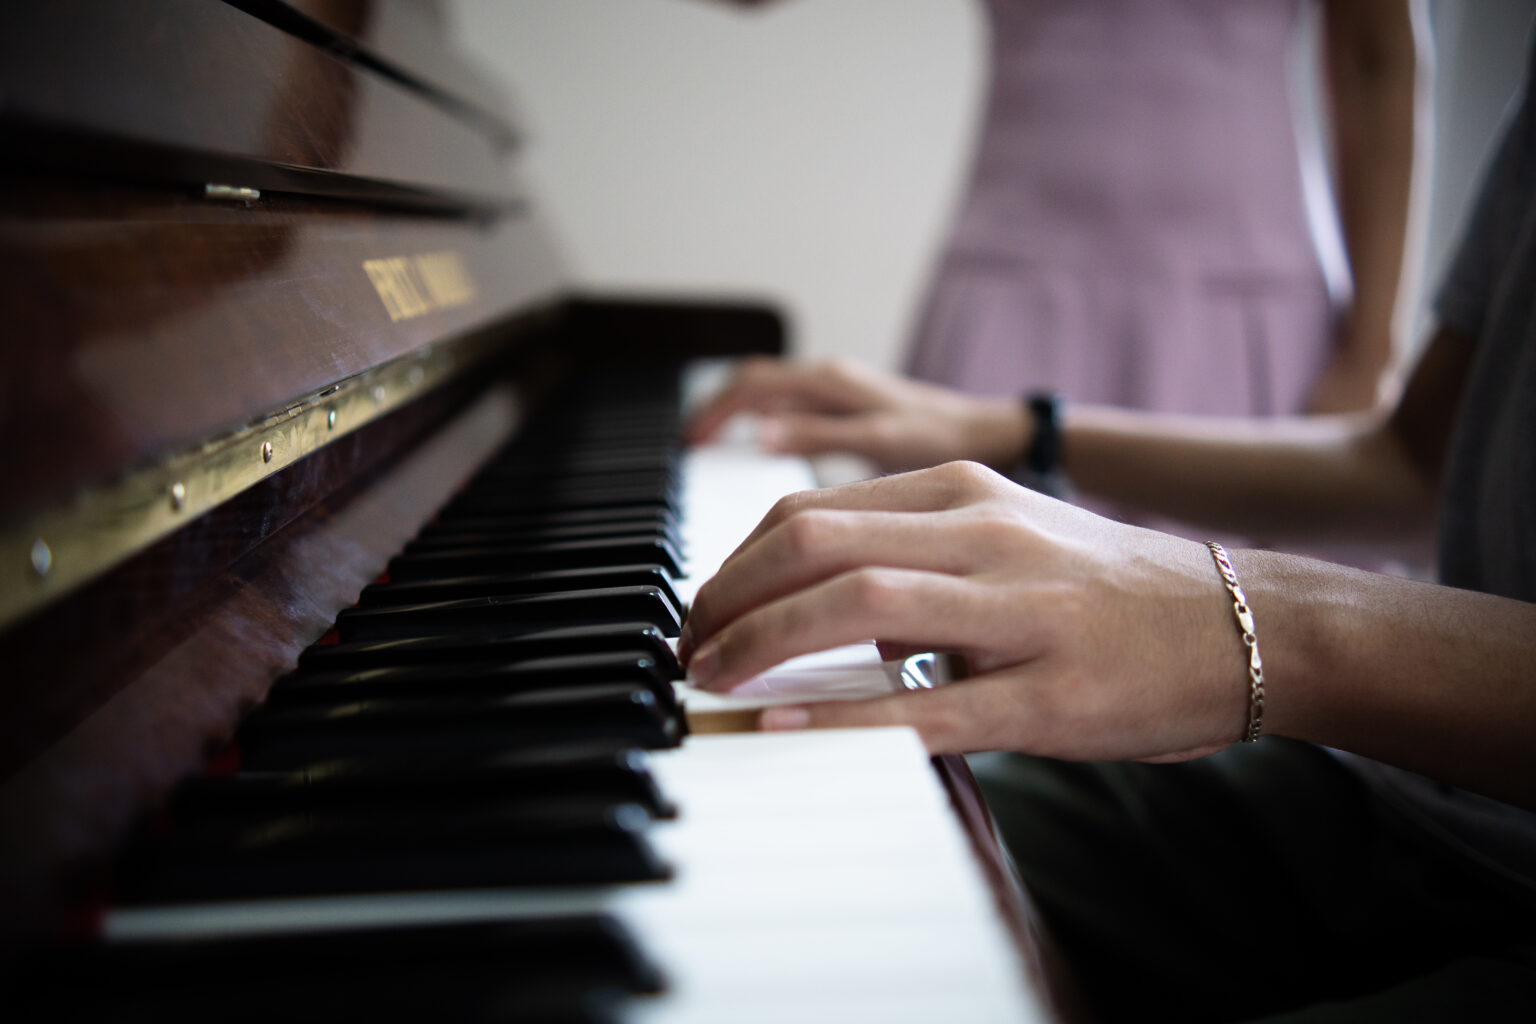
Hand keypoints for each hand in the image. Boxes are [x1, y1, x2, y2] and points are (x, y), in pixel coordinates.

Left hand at [679, 462, 1248, 761]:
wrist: (1243, 622)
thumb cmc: (1110, 589)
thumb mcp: (1006, 539)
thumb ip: (912, 556)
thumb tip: (816, 606)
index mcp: (964, 494)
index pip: (811, 512)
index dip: (735, 564)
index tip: (702, 609)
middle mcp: (984, 534)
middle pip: (813, 543)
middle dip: (725, 598)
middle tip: (686, 649)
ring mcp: (1019, 610)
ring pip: (858, 604)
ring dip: (760, 643)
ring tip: (710, 680)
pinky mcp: (1050, 692)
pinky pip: (927, 705)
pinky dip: (842, 716)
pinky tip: (785, 727)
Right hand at [686, 357, 1029, 472]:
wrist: (992, 434)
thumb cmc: (943, 438)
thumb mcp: (881, 442)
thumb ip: (820, 436)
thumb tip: (757, 436)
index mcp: (830, 382)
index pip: (749, 384)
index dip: (712, 411)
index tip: (685, 444)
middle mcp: (828, 378)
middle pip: (749, 382)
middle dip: (711, 408)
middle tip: (683, 446)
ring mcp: (835, 391)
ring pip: (766, 392)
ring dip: (731, 412)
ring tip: (702, 447)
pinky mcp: (844, 407)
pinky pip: (786, 405)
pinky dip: (757, 421)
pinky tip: (748, 447)